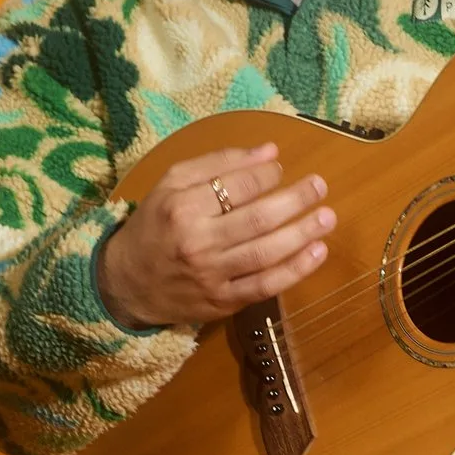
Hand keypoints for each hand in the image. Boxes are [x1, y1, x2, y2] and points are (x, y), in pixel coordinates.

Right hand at [96, 145, 333, 330]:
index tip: (281, 169)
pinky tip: (317, 252)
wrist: (126, 283)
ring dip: (302, 234)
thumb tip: (269, 151)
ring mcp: (212, 276)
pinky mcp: (223, 302)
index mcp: (182, 207)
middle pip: (257, 219)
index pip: (236, 187)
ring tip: (327, 217)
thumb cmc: (154, 225)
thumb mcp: (172, 184)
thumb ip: (218, 164)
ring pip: (266, 253)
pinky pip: (266, 286)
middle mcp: (198, 242)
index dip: (267, 175)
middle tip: (319, 186)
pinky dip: (296, 270)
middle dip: (295, 200)